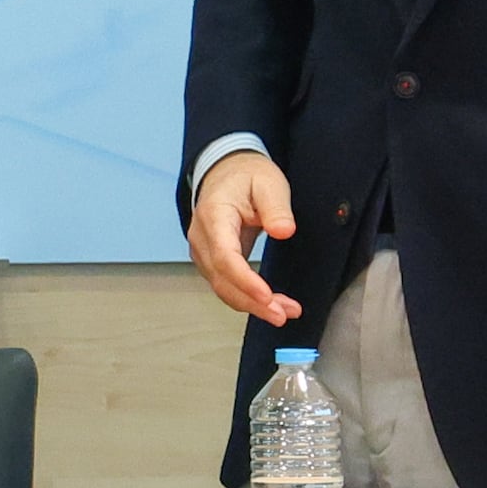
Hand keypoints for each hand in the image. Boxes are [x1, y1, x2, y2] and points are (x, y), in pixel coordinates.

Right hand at [186, 150, 299, 326]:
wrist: (225, 172)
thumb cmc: (245, 176)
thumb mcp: (268, 183)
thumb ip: (276, 207)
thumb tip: (284, 231)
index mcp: (214, 216)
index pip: (225, 256)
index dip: (245, 280)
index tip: (267, 296)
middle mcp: (202, 238)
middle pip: (222, 280)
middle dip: (252, 302)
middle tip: (282, 314)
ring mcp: (204, 252)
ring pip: (223, 288)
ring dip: (252, 305)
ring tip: (284, 312)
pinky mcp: (212, 261)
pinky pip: (226, 285)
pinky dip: (247, 299)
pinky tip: (270, 305)